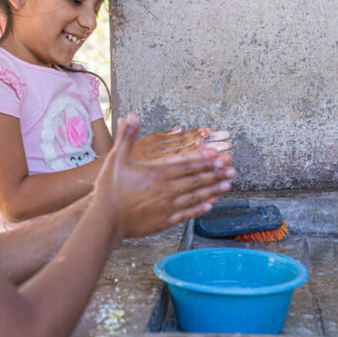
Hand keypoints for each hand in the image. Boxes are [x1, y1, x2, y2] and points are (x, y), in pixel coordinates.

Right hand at [94, 113, 235, 238]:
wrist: (105, 220)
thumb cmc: (109, 190)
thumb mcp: (116, 158)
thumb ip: (127, 136)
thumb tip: (133, 115)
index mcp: (157, 173)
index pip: (186, 163)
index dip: (204, 158)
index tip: (218, 154)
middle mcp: (166, 189)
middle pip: (196, 179)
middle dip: (215, 172)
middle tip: (232, 167)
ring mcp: (167, 206)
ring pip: (196, 196)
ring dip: (213, 189)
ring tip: (228, 184)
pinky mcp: (164, 221)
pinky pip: (187, 213)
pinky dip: (200, 209)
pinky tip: (210, 205)